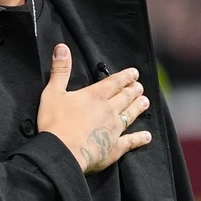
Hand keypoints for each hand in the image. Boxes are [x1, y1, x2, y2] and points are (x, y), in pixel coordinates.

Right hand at [35, 45, 151, 174]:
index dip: (125, 77)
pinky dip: (139, 138)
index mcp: (95, 96)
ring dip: (138, 107)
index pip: (114, 82)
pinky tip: (147, 136)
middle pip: (125, 97)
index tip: (134, 73)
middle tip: (140, 87)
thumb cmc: (55, 123)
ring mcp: (114, 129)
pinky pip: (130, 141)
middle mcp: (108, 110)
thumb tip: (62, 47)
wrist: (62, 152)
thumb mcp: (53, 92)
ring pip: (130, 115)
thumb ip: (60, 70)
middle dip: (133, 91)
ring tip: (146, 102)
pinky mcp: (114, 147)